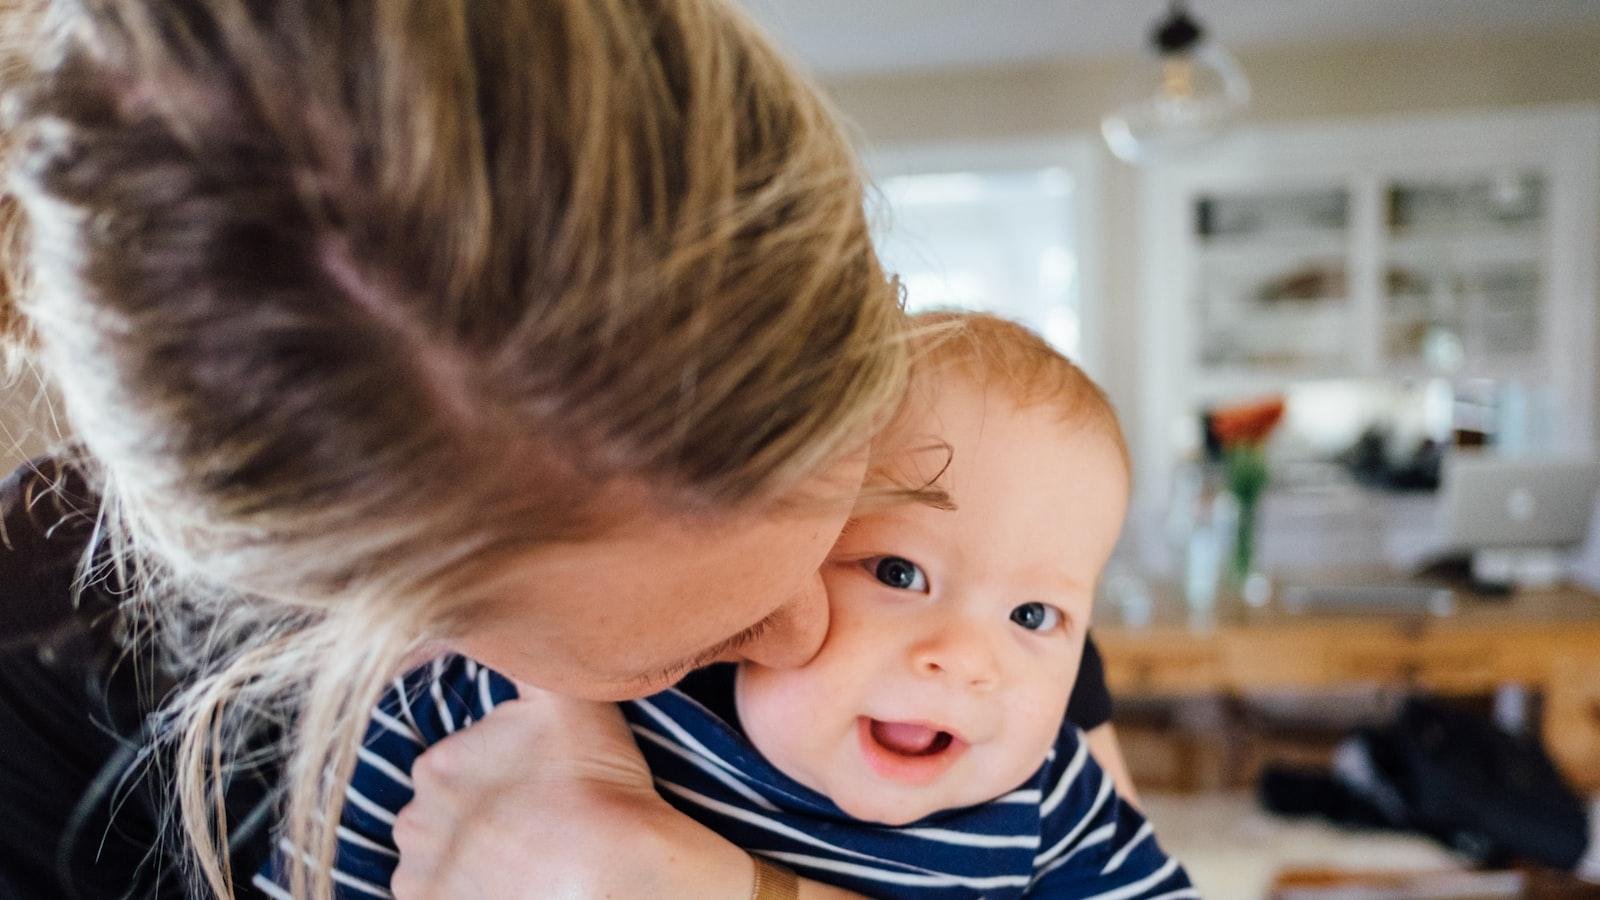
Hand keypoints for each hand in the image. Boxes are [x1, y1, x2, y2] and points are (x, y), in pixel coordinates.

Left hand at [390, 684, 751, 898]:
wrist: (607, 869)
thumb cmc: (595, 782)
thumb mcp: (566, 696)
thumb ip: (529, 657)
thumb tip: (507, 615)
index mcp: (438, 763)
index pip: (458, 766)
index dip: (500, 777)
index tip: (538, 788)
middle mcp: (415, 820)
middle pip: (443, 815)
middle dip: (478, 818)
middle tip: (534, 823)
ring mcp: (422, 875)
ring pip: (440, 860)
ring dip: (470, 857)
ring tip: (526, 859)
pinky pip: (439, 898)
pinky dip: (466, 893)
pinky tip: (507, 885)